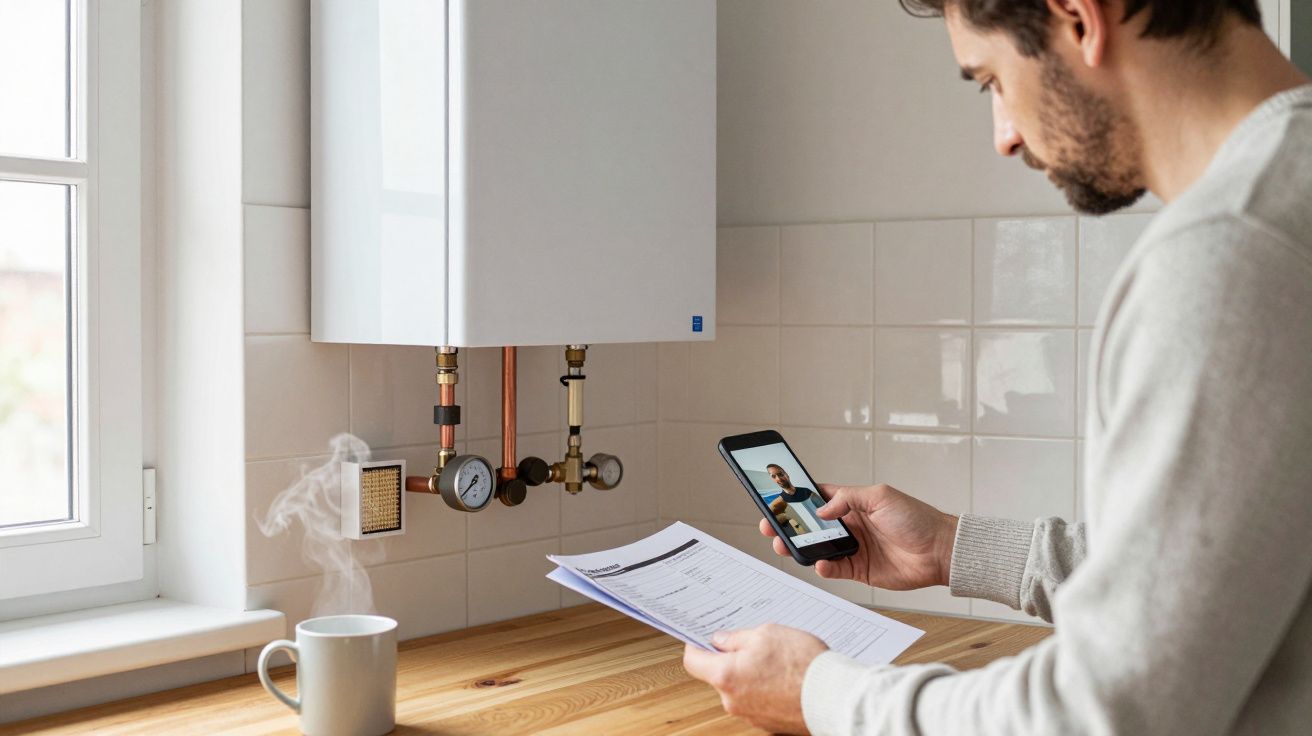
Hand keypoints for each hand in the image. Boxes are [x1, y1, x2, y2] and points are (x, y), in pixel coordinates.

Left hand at [682, 624, 827, 733]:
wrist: (835, 697)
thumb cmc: (802, 665)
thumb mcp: (766, 634)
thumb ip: (737, 638)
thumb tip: (721, 641)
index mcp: (725, 676)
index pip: (693, 661)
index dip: (697, 645)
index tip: (703, 637)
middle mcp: (733, 701)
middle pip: (720, 675)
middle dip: (733, 658)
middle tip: (755, 644)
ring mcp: (751, 715)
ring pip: (742, 688)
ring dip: (753, 674)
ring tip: (779, 661)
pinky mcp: (769, 723)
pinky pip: (760, 700)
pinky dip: (768, 688)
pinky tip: (787, 677)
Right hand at [760, 483, 958, 589]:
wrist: (939, 551)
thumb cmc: (916, 519)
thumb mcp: (881, 496)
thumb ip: (848, 499)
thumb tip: (822, 508)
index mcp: (853, 504)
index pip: (818, 499)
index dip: (797, 500)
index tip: (777, 500)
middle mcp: (850, 525)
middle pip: (811, 526)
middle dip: (789, 527)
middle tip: (771, 528)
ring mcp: (853, 548)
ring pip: (817, 548)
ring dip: (800, 548)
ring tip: (786, 547)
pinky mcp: (859, 570)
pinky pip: (833, 569)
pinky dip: (823, 567)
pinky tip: (820, 563)